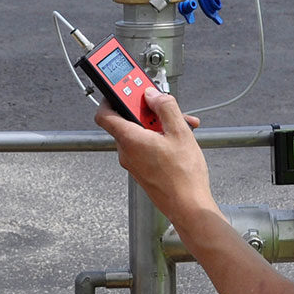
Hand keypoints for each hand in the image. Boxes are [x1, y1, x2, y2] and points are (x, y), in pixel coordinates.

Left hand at [94, 88, 212, 222]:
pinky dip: (158, 138)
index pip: (105, 113)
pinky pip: (144, 146)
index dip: (111, 97)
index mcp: (130, 140)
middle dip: (147, 110)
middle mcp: (126, 152)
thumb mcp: (180, 132)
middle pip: (127, 120)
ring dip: (158, 124)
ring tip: (181, 125)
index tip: (125, 87)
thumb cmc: (184, 176)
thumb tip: (152, 94)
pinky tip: (179, 140)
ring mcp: (133, 162)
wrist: (188, 206)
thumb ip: (165, 108)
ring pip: (139, 133)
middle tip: (163, 105)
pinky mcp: (142, 169)